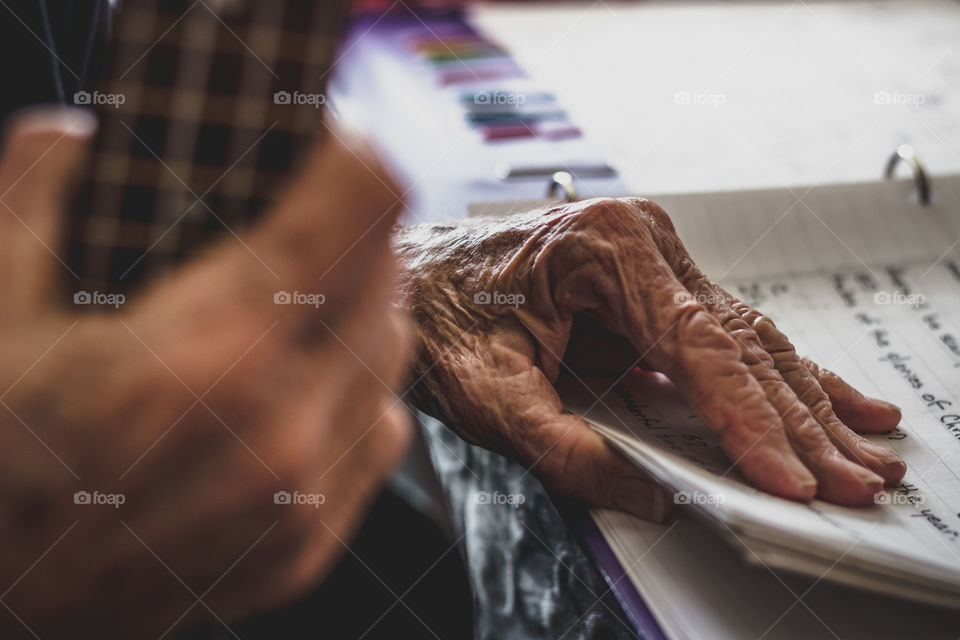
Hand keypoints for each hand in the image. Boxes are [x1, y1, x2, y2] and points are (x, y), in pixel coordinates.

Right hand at [0, 110, 411, 636]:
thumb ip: (37, 196)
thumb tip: (84, 137)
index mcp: (214, 348)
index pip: (363, 203)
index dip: (353, 153)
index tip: (330, 144)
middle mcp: (284, 425)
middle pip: (386, 272)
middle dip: (351, 229)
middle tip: (300, 216)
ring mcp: (306, 493)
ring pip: (392, 351)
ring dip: (359, 307)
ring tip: (296, 298)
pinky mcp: (311, 541)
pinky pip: (380, 427)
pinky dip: (354, 389)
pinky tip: (298, 385)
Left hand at [394, 197, 905, 519]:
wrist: (409, 275)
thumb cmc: (436, 313)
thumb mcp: (485, 393)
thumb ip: (562, 448)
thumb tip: (649, 496)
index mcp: (603, 246)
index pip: (697, 343)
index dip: (746, 419)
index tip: (785, 476)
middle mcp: (641, 239)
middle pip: (739, 341)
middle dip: (795, 419)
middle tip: (850, 479)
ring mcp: (652, 256)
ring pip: (745, 340)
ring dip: (800, 403)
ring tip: (860, 451)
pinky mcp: (652, 283)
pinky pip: (723, 338)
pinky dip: (772, 379)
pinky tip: (826, 401)